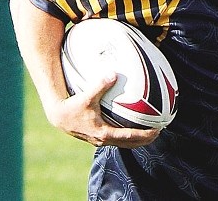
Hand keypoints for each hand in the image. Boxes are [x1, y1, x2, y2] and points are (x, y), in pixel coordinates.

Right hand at [45, 73, 159, 147]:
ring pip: (123, 144)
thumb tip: (113, 74)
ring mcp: (99, 141)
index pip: (130, 136)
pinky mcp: (96, 138)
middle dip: (145, 140)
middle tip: (159, 132)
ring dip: (137, 141)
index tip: (157, 130)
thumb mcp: (87, 96)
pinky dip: (127, 137)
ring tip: (149, 134)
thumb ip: (101, 85)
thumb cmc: (72, 106)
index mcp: (104, 132)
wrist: (58, 117)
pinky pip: (116, 140)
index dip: (145, 135)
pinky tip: (132, 129)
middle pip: (130, 144)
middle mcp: (103, 140)